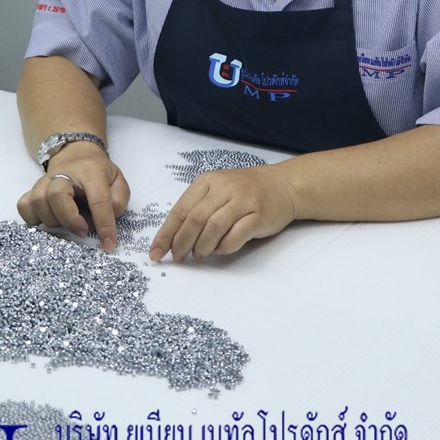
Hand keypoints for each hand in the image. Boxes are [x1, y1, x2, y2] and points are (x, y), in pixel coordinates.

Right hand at [17, 143, 129, 251]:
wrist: (76, 155)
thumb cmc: (98, 172)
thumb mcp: (118, 181)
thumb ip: (118, 200)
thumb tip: (107, 219)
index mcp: (91, 172)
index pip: (98, 199)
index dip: (104, 224)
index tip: (108, 244)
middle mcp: (64, 173)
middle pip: (57, 194)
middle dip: (69, 219)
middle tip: (82, 229)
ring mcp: (45, 181)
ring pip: (37, 201)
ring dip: (52, 220)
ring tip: (66, 224)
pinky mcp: (33, 189)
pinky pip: (24, 205)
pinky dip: (32, 218)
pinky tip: (46, 221)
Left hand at [149, 165, 296, 261]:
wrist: (283, 185)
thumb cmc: (246, 191)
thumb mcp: (218, 190)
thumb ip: (198, 209)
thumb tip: (175, 238)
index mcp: (208, 182)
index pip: (180, 210)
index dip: (166, 234)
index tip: (156, 252)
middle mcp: (224, 188)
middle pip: (194, 219)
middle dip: (181, 243)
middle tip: (178, 257)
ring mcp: (242, 200)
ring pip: (213, 227)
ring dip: (202, 246)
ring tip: (199, 255)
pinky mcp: (258, 214)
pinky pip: (236, 235)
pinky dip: (224, 247)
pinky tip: (220, 249)